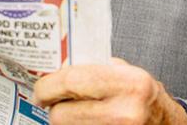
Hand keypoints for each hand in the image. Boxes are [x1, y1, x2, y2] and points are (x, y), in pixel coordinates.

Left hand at [33, 58, 186, 124]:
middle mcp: (124, 112)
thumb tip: (60, 68)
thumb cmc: (145, 96)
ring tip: (72, 110)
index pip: (73, 82)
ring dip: (63, 120)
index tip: (41, 88)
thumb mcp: (128, 73)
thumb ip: (97, 69)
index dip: (49, 85)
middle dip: (52, 107)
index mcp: (129, 83)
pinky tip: (83, 120)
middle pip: (62, 115)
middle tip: (50, 101)